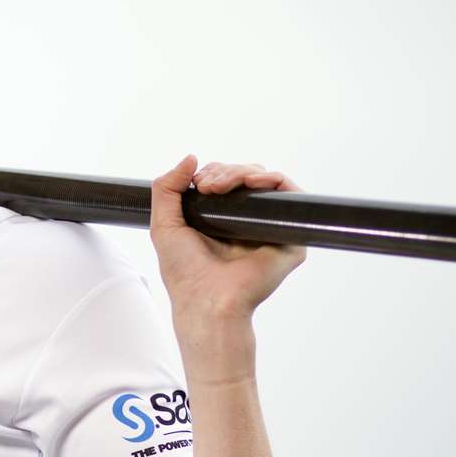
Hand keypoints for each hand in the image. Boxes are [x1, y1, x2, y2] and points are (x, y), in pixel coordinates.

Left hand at [148, 154, 306, 321]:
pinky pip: (291, 197)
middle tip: (207, 186)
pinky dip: (274, 180)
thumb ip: (167, 188)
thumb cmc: (184, 271)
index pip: (228, 180)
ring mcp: (271, 229)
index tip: (198, 184)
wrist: (205, 299)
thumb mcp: (164, 224)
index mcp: (224, 219)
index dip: (215, 172)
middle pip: (247, 176)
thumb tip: (192, 157)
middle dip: (225, 171)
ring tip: (221, 185)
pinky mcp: (291, 239)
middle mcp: (249, 223)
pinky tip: (253, 182)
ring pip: (266, 182)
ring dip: (243, 172)